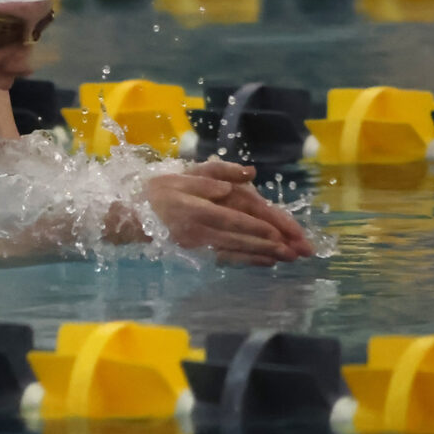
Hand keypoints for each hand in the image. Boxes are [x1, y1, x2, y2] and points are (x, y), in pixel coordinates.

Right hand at [143, 160, 314, 266]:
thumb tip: (249, 173)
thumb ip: (218, 171)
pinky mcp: (198, 253)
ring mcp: (198, 244)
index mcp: (195, 205)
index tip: (280, 233)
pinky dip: (247, 261)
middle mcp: (197, 228)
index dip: (255, 225)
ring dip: (262, 254)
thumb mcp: (188, 172)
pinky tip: (267, 262)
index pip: (231, 216)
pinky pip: (226, 258)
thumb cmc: (164, 189)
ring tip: (289, 258)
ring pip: (235, 250)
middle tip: (297, 250)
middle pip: (238, 236)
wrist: (136, 215)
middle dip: (269, 244)